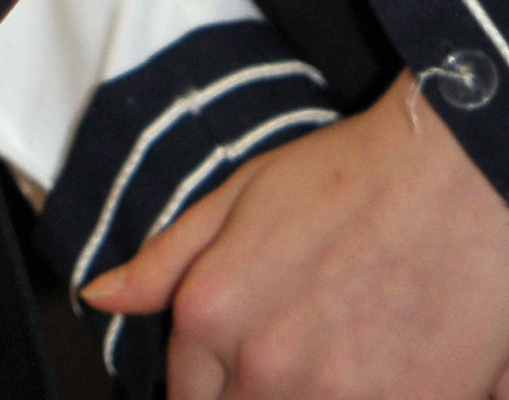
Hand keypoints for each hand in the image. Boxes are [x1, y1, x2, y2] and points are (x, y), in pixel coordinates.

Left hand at [87, 74, 508, 396]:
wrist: (455, 180)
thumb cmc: (351, 179)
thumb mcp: (237, 199)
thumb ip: (164, 261)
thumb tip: (101, 297)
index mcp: (213, 314)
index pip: (186, 397)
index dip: (211, 391)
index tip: (237, 377)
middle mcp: (264, 369)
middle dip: (255, 396)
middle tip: (294, 358)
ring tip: (334, 358)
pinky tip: (373, 373)